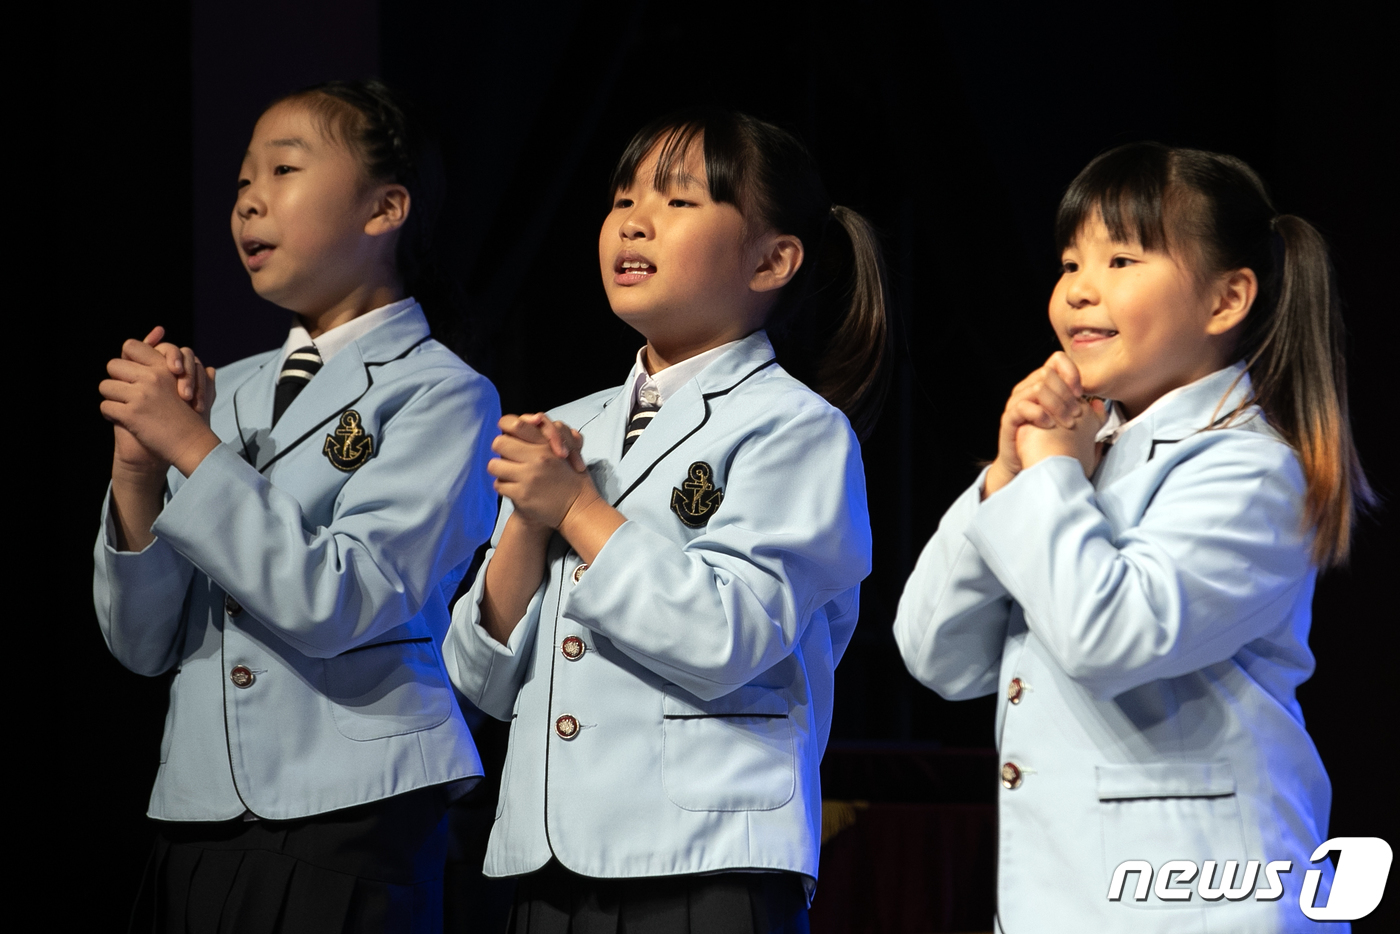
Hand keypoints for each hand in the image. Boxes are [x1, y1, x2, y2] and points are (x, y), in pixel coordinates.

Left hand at [101, 338, 220, 476]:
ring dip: (112, 398)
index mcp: (164, 368)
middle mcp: (152, 377)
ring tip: (124, 408)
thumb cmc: (194, 419)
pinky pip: (105, 407)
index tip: (132, 373)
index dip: (127, 359)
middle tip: (125, 393)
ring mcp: (141, 395)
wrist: (192, 445)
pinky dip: (111, 415)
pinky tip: (123, 420)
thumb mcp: (198, 389)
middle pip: (113, 365)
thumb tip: (203, 363)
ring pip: (105, 386)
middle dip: (116, 380)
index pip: (131, 346)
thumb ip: (196, 371)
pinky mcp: (132, 414)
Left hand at [489, 414, 593, 528]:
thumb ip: (549, 435)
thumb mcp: (567, 450)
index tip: (512, 437)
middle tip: (509, 457)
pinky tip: (515, 488)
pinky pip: (499, 485)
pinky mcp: (521, 495)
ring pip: (494, 465)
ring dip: (500, 469)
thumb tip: (534, 418)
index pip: (514, 424)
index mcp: (546, 445)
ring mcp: (528, 477)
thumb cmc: (571, 478)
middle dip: (502, 450)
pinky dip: (504, 486)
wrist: (577, 507)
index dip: (508, 428)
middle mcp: (537, 458)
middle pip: (499, 443)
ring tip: (510, 474)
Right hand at [985, 352, 1094, 497]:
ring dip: (1056, 406)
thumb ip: (1088, 415)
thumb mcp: (1073, 426)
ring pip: (1037, 388)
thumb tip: (1099, 404)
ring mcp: (1016, 403)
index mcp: (1043, 385)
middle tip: (1076, 414)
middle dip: (1065, 394)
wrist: (1026, 464)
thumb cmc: (1048, 443)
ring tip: (1066, 423)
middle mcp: (1027, 389)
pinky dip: (1040, 415)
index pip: (1056, 360)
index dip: (1070, 371)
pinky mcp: (1010, 418)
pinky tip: (1050, 426)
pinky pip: (1023, 407)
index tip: (1080, 393)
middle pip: (1046, 373)